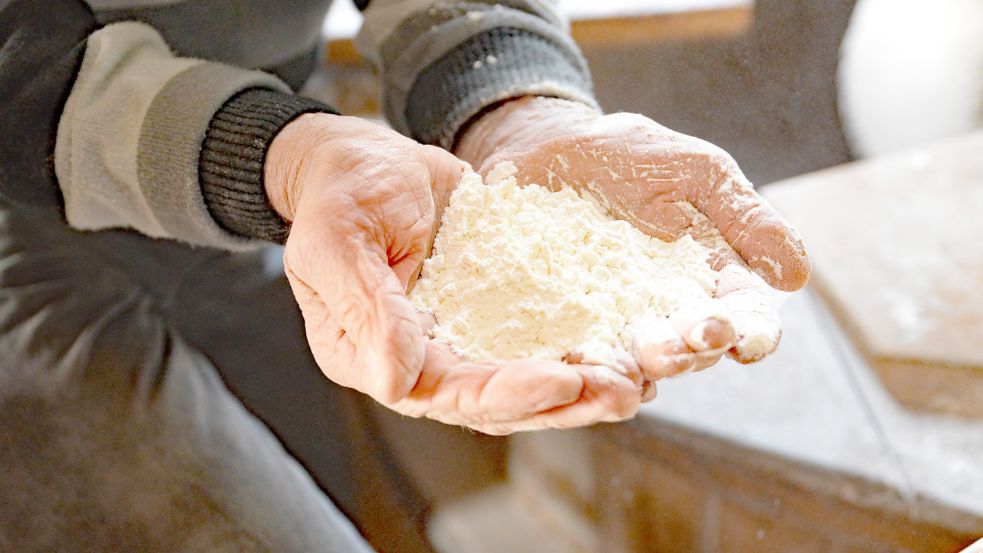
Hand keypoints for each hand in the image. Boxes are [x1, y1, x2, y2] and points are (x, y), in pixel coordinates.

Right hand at [264, 113, 639, 432]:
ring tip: (634, 382)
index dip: (507, 393)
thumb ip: (367, 309)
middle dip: (562, 400)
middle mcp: (421, 359)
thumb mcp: (339, 240)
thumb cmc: (340, 192)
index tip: (562, 380)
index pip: (446, 392)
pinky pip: (539, 334)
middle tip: (620, 392)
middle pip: (497, 399)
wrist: (365, 157)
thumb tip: (394, 383)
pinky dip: (580, 343)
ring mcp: (460, 335)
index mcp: (374, 356)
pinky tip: (624, 346)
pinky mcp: (491, 308)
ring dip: (581, 384)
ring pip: (526, 375)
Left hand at [456, 97, 810, 392]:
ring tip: (644, 356)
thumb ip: (745, 220)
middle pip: (694, 347)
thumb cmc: (630, 156)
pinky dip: (591, 362)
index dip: (751, 332)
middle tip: (686, 345)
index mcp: (712, 277)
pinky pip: (584, 352)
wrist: (548, 147)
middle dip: (693, 351)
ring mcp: (619, 321)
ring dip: (649, 362)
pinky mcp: (570, 324)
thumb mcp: (697, 174)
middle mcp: (671, 309)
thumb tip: (799, 277)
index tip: (748, 340)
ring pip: (642, 358)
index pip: (743, 315)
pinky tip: (590, 365)